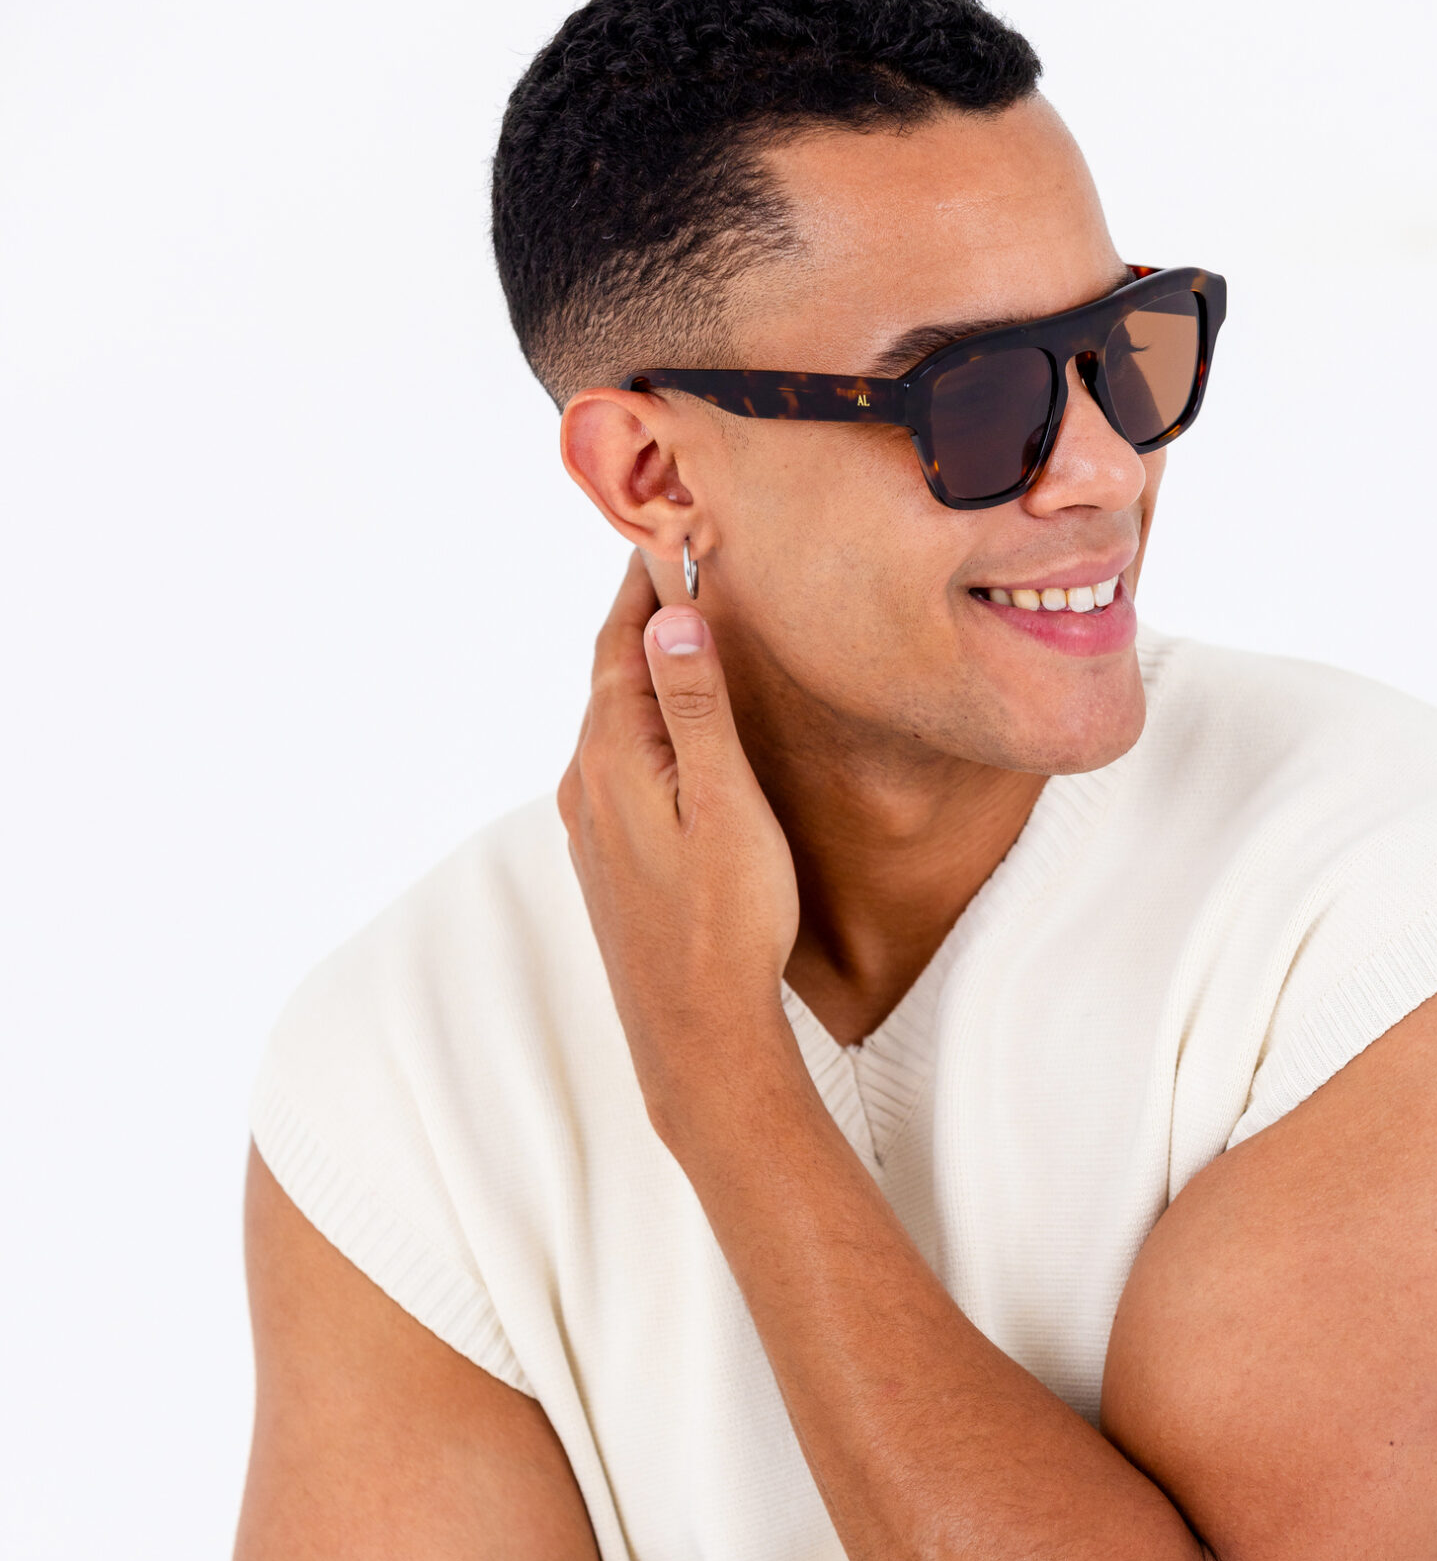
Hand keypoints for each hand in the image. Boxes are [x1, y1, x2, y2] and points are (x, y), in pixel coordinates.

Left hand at [560, 553, 801, 1142]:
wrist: (694, 1035)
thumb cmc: (724, 923)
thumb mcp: (723, 804)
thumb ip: (696, 708)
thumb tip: (672, 615)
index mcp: (613, 755)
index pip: (623, 640)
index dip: (645, 580)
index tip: (669, 525)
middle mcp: (587, 781)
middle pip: (613, 673)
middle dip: (645, 614)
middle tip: (678, 554)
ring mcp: (590, 822)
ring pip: (615, 719)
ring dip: (645, 670)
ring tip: (682, 626)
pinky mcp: (606, 855)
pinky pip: (620, 760)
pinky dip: (646, 721)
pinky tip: (673, 730)